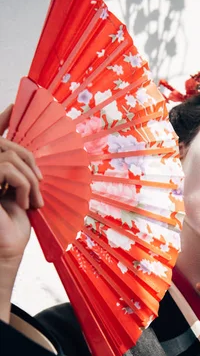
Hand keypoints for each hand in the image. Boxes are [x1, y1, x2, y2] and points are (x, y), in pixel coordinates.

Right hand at [0, 105, 43, 319]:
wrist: (6, 249)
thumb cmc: (13, 227)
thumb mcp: (21, 194)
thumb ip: (21, 173)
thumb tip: (33, 157)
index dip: (4, 120)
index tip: (16, 106)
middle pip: (5, 145)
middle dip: (29, 161)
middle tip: (39, 185)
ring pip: (8, 156)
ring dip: (29, 180)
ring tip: (33, 201)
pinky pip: (7, 167)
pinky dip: (22, 184)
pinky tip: (22, 204)